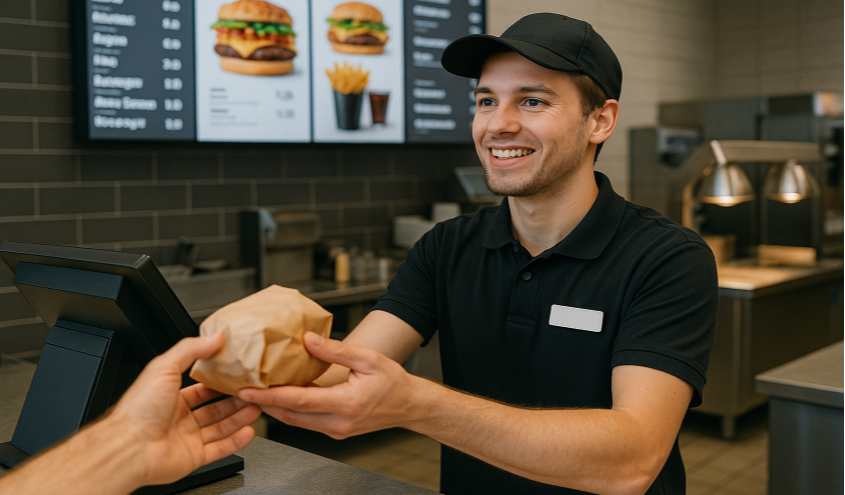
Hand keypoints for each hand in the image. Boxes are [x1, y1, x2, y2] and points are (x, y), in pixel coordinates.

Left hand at [109, 334, 261, 486]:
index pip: (201, 388)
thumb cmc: (138, 410)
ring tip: (257, 407)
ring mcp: (186, 438)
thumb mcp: (164, 367)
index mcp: (170, 397)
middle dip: (235, 400)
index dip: (219, 382)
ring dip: (240, 418)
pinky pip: (219, 449)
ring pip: (221, 428)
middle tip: (252, 392)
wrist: (129, 446)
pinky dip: (236, 441)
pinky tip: (248, 431)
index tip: (236, 375)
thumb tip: (213, 337)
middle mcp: (178, 419)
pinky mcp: (193, 457)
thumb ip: (190, 350)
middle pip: (215, 409)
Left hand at [239, 332, 419, 438]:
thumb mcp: (368, 359)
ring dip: (274, 409)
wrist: (410, 406)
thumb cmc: (394, 383)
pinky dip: (291, 411)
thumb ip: (336, 350)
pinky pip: (307, 423)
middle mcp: (339, 422)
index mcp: (346, 403)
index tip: (249, 389)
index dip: (271, 395)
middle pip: (291, 416)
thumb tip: (308, 339)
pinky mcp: (336, 431)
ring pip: (296, 422)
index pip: (300, 401)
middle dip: (263, 404)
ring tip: (255, 394)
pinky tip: (281, 398)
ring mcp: (336, 430)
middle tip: (241, 392)